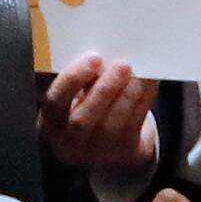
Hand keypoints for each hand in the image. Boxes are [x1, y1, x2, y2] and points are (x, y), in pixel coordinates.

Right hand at [42, 54, 160, 173]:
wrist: (114, 139)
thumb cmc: (90, 105)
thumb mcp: (76, 93)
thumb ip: (81, 77)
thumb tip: (103, 48)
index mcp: (50, 122)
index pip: (55, 102)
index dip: (73, 79)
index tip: (94, 57)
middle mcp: (68, 143)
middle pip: (82, 120)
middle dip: (104, 90)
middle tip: (122, 64)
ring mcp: (97, 153)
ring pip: (112, 124)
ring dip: (128, 93)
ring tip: (139, 71)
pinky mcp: (124, 153)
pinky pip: (134, 124)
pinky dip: (144, 99)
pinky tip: (150, 80)